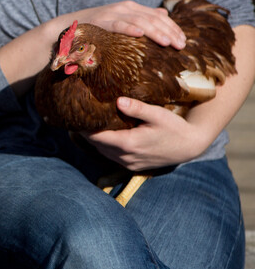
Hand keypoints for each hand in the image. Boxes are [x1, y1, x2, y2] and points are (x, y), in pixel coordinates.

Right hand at [75, 1, 185, 48]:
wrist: (68, 27)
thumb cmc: (97, 27)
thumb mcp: (121, 20)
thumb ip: (141, 16)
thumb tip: (163, 13)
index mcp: (132, 8)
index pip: (159, 16)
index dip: (173, 28)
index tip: (183, 42)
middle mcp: (124, 8)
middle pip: (153, 18)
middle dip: (169, 32)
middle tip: (181, 46)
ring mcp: (112, 14)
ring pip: (140, 21)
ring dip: (156, 32)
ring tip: (167, 43)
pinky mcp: (101, 22)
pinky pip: (117, 25)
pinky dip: (129, 29)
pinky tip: (140, 35)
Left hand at [81, 97, 211, 170]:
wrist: (190, 146)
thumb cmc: (174, 127)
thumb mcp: (158, 114)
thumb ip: (138, 108)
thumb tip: (118, 101)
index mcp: (128, 144)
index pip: (96, 137)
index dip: (84, 127)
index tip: (77, 115)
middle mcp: (126, 157)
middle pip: (97, 144)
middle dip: (88, 132)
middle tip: (81, 116)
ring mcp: (129, 164)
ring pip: (103, 151)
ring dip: (96, 139)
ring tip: (90, 123)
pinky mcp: (133, 166)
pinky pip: (112, 156)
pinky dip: (106, 146)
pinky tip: (106, 134)